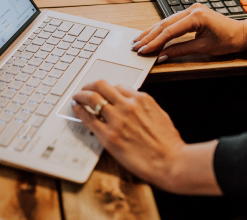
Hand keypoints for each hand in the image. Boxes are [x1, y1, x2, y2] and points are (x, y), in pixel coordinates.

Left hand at [72, 80, 221, 194]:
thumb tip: (133, 103)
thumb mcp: (159, 115)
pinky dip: (79, 110)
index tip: (102, 91)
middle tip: (85, 89)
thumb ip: (144, 107)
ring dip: (81, 94)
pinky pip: (88, 118)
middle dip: (90, 85)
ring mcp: (117, 120)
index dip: (108, 88)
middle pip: (102, 86)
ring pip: (92, 98)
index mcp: (142, 99)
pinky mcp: (108, 136)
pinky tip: (76, 108)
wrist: (170, 162)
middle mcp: (128, 105)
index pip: (118, 86)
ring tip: (77, 96)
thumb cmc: (168, 143)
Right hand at [131, 3, 246, 60]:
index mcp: (196, 16)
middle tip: (136, 46)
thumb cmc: (228, 40)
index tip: (144, 50)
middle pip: (164, 24)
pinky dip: (161, 29)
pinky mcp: (192, 13)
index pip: (169, 31)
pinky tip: (152, 34)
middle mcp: (192, 9)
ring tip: (139, 41)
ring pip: (166, 21)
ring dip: (152, 32)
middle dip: (149, 36)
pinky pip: (172, 21)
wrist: (242, 33)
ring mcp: (191, 9)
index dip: (154, 42)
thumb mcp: (203, 48)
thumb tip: (162, 55)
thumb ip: (180, 50)